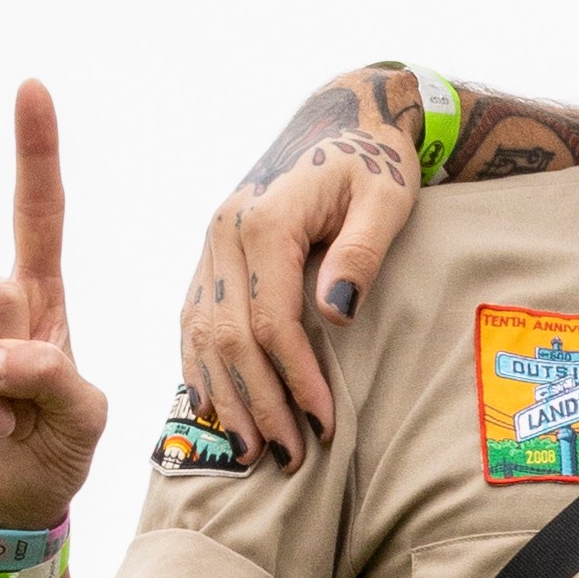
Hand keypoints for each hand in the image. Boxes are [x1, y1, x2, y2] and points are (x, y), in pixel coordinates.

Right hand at [179, 70, 424, 469]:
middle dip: (261, 405)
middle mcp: (224, 232)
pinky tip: (211, 408)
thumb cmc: (374, 162)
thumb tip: (334, 315)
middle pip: (232, 338)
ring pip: (203, 334)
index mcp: (264, 220)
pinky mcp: (211, 252)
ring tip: (252, 453)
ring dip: (226, 398)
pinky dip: (198, 366)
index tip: (325, 424)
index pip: (273, 322)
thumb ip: (361, 253)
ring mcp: (211, 242)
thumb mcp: (386, 199)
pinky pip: (192, 317)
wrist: (342, 118)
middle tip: (292, 458)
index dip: (296, 380)